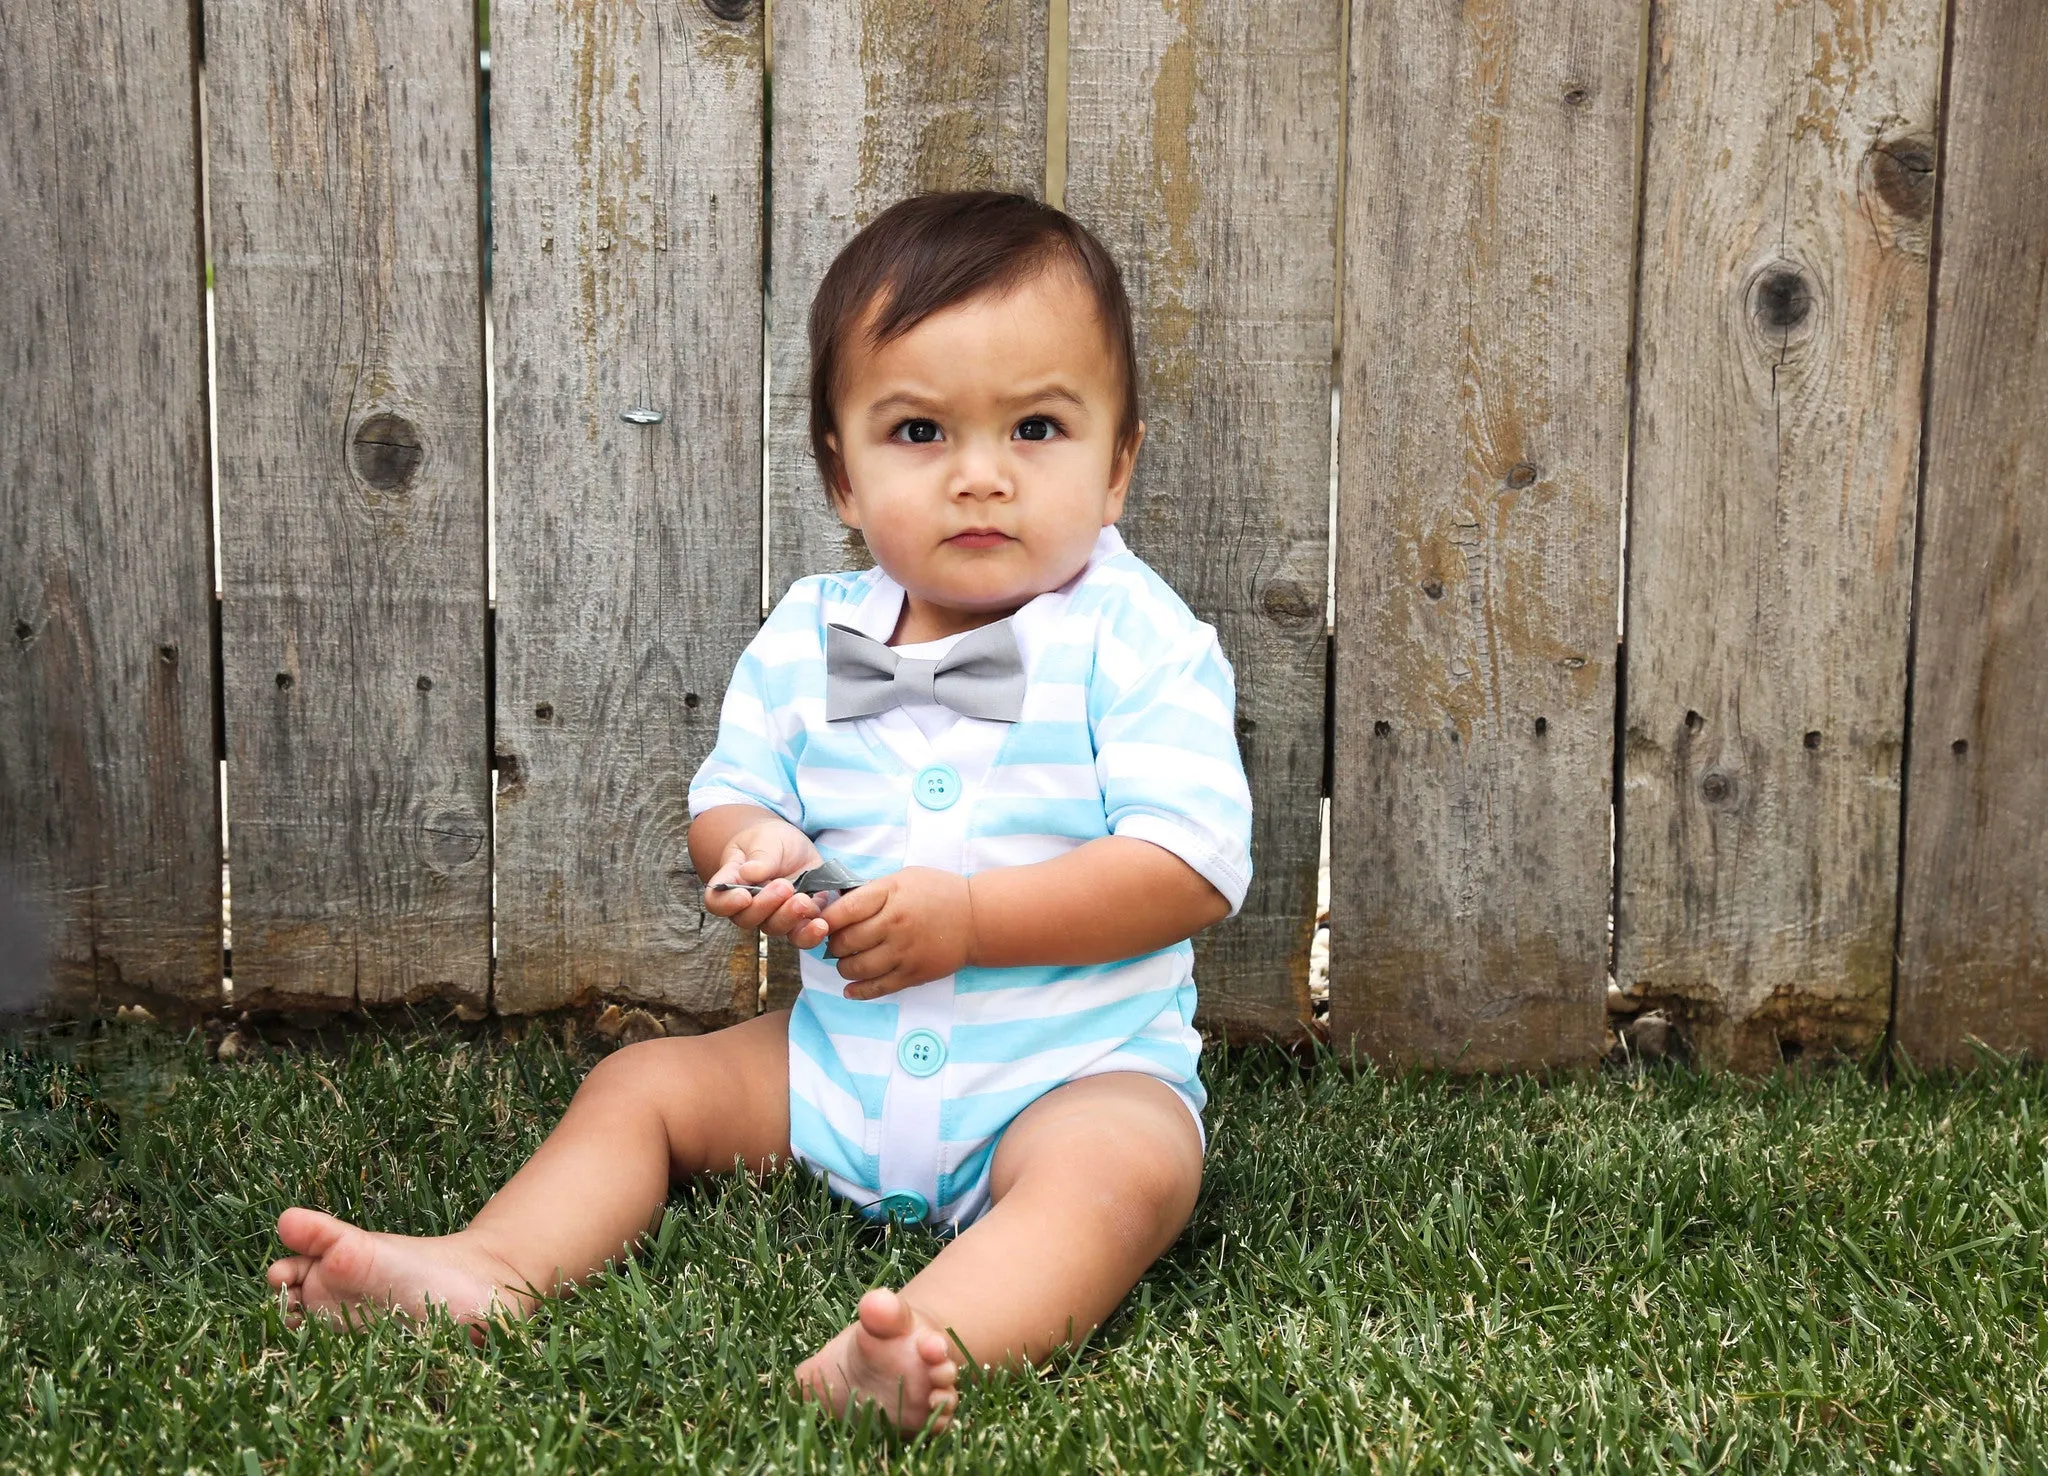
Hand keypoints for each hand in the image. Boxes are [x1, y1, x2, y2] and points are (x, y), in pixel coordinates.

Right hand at [702, 820, 830, 949]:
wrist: (794, 846)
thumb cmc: (770, 840)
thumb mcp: (766, 839)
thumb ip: (760, 857)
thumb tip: (749, 873)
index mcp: (732, 883)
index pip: (717, 902)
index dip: (727, 904)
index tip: (744, 896)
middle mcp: (749, 905)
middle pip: (747, 919)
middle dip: (765, 905)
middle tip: (784, 886)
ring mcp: (773, 915)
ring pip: (774, 928)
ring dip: (788, 917)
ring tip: (803, 900)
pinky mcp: (799, 919)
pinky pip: (801, 935)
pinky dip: (810, 934)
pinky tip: (820, 924)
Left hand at [819, 868, 975, 1000]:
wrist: (977, 919)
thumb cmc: (938, 893)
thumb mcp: (904, 878)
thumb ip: (873, 891)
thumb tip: (838, 905)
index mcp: (890, 895)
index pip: (844, 910)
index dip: (825, 919)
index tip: (819, 922)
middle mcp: (895, 924)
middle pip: (846, 941)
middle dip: (833, 944)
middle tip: (834, 943)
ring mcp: (904, 951)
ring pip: (857, 967)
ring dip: (843, 967)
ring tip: (846, 961)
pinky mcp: (913, 974)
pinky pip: (877, 988)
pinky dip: (858, 991)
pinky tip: (850, 989)